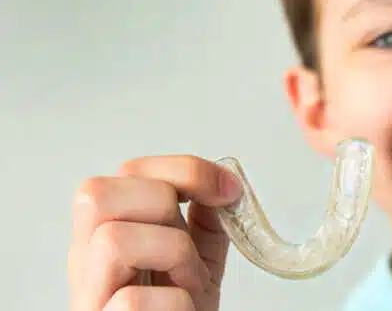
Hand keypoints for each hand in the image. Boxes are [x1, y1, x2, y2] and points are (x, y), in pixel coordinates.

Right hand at [68, 155, 242, 310]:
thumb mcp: (194, 259)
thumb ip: (204, 220)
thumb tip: (226, 179)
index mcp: (109, 231)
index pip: (126, 170)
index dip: (185, 170)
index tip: (228, 190)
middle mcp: (87, 259)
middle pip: (100, 193)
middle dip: (166, 210)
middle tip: (191, 249)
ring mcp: (89, 294)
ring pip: (112, 240)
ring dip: (173, 256)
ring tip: (188, 283)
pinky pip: (131, 301)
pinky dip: (175, 303)